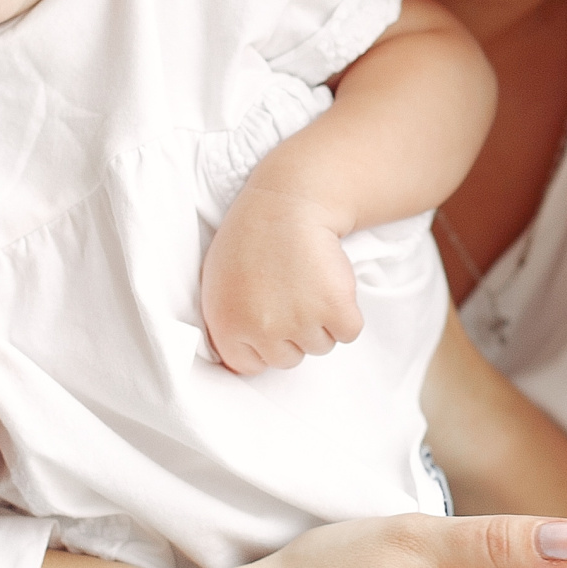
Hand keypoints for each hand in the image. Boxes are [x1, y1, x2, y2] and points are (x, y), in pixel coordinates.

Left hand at [200, 187, 363, 374]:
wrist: (288, 201)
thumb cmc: (253, 237)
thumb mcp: (217, 283)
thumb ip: (228, 324)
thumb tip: (241, 362)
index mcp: (226, 325)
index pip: (250, 366)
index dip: (264, 343)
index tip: (271, 319)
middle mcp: (260, 330)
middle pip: (289, 359)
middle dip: (294, 331)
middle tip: (291, 291)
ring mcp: (298, 321)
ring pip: (321, 345)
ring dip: (321, 319)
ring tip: (308, 281)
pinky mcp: (334, 308)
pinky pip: (349, 332)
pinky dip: (347, 312)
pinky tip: (329, 282)